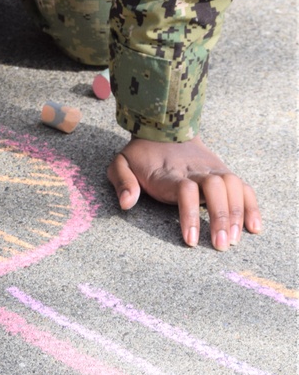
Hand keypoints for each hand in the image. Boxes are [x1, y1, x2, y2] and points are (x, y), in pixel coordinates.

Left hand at [107, 136, 261, 250]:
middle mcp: (195, 170)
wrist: (162, 129)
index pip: (185, 190)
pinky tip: (254, 228)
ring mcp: (212, 170)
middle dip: (220, 217)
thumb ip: (122, 181)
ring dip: (237, 214)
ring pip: (233, 186)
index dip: (190, 214)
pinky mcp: (223, 173)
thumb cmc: (140, 154)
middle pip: (216, 187)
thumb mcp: (120, 163)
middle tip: (219, 246)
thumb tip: (127, 204)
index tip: (190, 240)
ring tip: (232, 240)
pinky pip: (243, 187)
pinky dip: (251, 206)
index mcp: (170, 173)